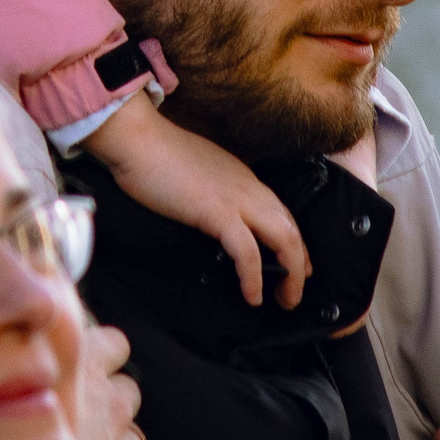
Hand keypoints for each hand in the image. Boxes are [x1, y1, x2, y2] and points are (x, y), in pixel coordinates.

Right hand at [81, 90, 308, 307]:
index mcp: (243, 178)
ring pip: (284, 240)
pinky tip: (253, 296)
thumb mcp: (198, 171)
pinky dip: (254, 277)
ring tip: (285, 299)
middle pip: (291, 229)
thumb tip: (210, 211)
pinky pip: (248, 252)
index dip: (295, 242)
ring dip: (292, 274)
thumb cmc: (156, 155)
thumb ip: (213, 190)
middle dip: (301, 264)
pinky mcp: (218, 213)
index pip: (281, 212)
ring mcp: (236, 200)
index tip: (298, 264)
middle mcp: (248, 188)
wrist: (138, 140)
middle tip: (293, 292)